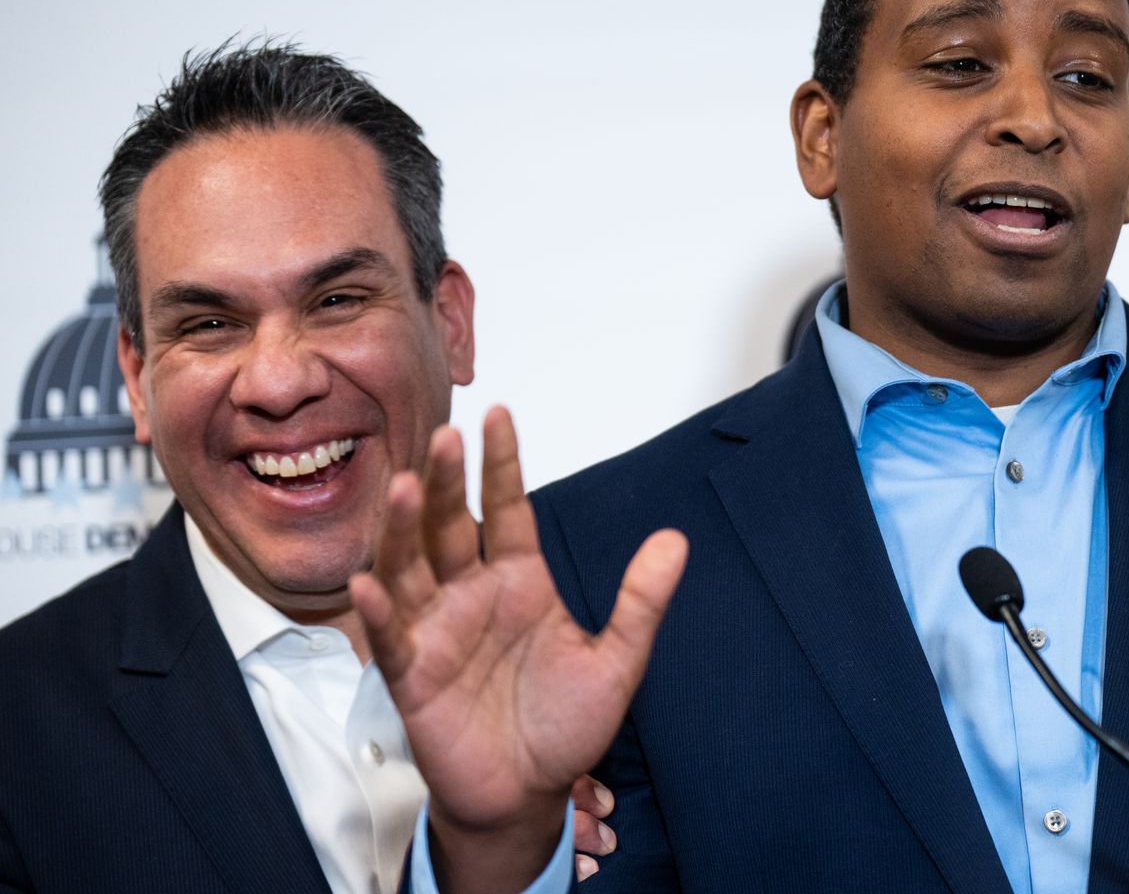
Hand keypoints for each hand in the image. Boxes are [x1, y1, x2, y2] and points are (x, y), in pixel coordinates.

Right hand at [348, 407, 686, 893]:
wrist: (529, 797)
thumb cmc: (564, 729)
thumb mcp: (618, 662)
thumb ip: (642, 602)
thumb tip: (676, 540)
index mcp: (520, 581)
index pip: (509, 509)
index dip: (502, 464)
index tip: (498, 414)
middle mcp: (472, 595)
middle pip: (451, 525)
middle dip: (445, 481)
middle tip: (445, 434)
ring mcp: (437, 631)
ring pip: (411, 567)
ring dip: (403, 528)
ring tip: (404, 485)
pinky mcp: (413, 676)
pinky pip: (391, 637)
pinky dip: (376, 611)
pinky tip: (368, 583)